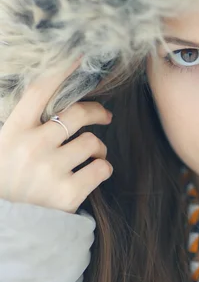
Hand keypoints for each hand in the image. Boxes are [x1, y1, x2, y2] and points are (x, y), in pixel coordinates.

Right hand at [0, 60, 112, 212]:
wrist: (9, 226)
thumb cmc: (11, 180)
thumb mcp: (6, 145)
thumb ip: (29, 124)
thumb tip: (62, 101)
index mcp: (13, 130)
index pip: (39, 90)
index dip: (62, 70)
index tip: (80, 56)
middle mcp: (31, 146)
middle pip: (78, 113)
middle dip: (98, 112)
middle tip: (106, 115)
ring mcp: (50, 170)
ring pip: (94, 142)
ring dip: (98, 148)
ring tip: (90, 156)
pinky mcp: (68, 193)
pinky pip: (102, 168)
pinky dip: (103, 169)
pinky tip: (92, 173)